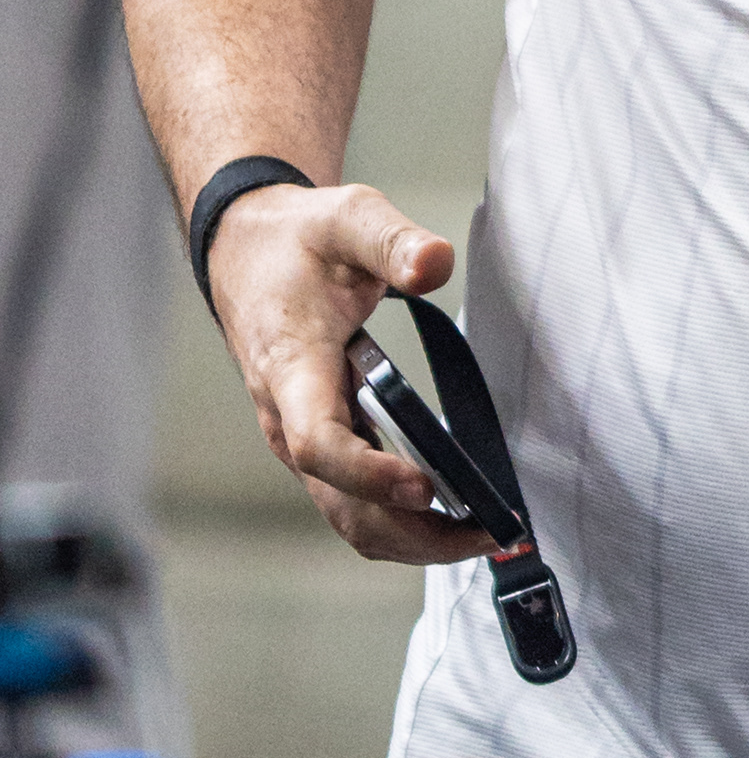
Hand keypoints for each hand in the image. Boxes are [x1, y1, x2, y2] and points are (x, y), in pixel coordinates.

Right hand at [206, 182, 489, 565]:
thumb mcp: (347, 219)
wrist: (247, 252)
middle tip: (492, 531)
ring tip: (487, 533)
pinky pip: (353, 503)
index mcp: (291, 368)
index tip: (426, 484)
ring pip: (349, 517)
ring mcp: (301, 440)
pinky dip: (401, 522)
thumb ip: (392, 241)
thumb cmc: (297, 240)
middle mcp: (289, 419)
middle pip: (342, 506)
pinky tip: (455, 515)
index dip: (369, 473)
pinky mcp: (319, 444)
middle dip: (414, 533)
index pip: (317, 443)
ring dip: (414, 538)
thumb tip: (436, 264)